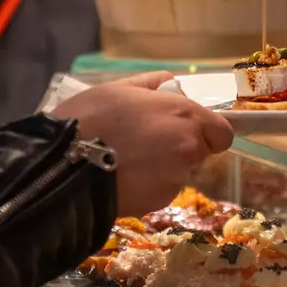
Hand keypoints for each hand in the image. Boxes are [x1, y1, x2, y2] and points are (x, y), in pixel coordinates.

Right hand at [51, 72, 234, 217]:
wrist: (65, 164)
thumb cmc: (91, 117)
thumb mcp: (120, 88)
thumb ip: (154, 84)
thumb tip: (173, 86)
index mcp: (184, 116)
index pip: (222, 132)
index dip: (206, 131)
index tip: (185, 129)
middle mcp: (188, 148)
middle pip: (199, 152)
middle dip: (180, 148)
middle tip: (145, 142)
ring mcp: (174, 178)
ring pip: (178, 172)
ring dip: (161, 168)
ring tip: (125, 160)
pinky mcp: (158, 201)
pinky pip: (160, 190)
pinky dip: (146, 185)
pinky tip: (121, 177)